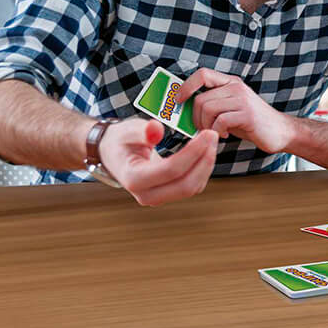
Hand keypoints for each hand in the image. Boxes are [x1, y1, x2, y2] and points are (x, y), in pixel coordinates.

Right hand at [99, 116, 218, 206]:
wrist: (114, 154)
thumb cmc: (121, 140)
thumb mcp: (128, 130)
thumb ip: (143, 130)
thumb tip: (156, 129)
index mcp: (133, 179)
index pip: (171, 170)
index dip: (193, 152)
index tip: (207, 133)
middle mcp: (145, 195)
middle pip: (185, 185)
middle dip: (204, 160)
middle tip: (213, 135)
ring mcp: (157, 198)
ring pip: (191, 188)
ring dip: (206, 165)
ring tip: (211, 140)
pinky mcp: (168, 195)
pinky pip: (192, 187)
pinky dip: (203, 169)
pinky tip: (206, 151)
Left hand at [176, 68, 294, 153]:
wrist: (281, 131)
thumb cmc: (252, 122)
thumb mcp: (232, 107)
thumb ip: (213, 103)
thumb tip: (184, 109)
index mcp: (231, 82)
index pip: (202, 74)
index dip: (186, 87)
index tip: (178, 101)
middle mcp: (236, 87)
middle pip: (200, 99)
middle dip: (195, 118)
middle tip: (202, 129)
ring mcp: (243, 100)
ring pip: (207, 110)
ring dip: (205, 126)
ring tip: (215, 132)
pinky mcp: (247, 115)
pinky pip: (220, 122)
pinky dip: (217, 132)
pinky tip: (225, 135)